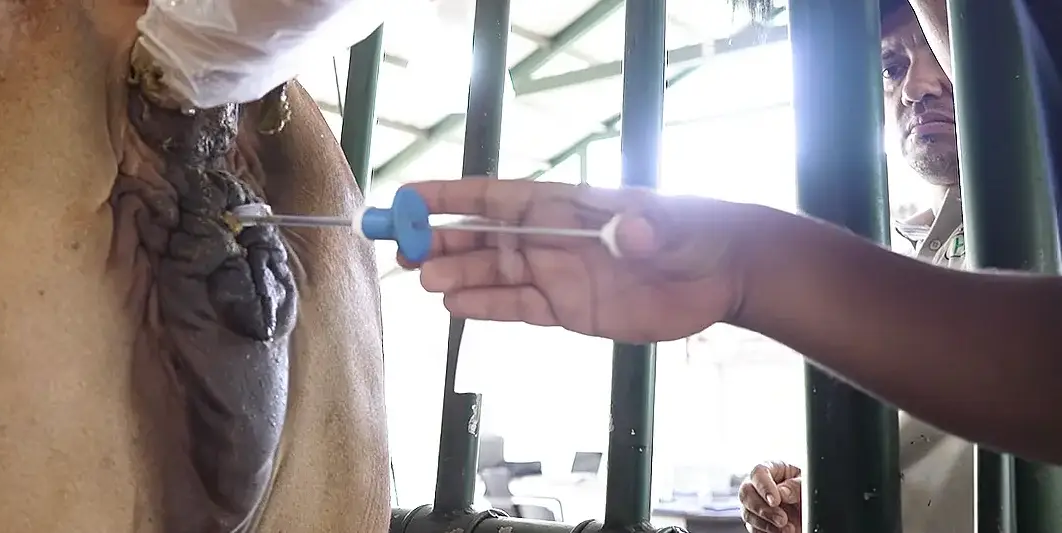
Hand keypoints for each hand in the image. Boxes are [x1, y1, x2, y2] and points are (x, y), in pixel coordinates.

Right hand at [397, 179, 757, 342]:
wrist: (721, 275)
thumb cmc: (693, 233)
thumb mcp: (669, 224)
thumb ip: (644, 226)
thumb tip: (627, 229)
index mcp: (562, 205)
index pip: (493, 198)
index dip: (448, 196)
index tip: (408, 196)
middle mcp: (549, 238)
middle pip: (480, 237)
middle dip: (438, 240)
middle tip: (401, 251)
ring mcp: (555, 274)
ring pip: (491, 273)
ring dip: (455, 275)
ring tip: (422, 281)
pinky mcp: (568, 309)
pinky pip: (516, 308)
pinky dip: (484, 307)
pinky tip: (452, 306)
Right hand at [739, 461, 802, 532]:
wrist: (813, 510)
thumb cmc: (809, 490)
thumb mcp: (807, 483)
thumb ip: (796, 485)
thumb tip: (782, 492)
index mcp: (771, 470)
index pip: (758, 473)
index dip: (763, 487)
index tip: (775, 501)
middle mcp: (758, 486)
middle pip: (746, 493)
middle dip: (762, 509)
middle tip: (782, 519)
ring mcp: (756, 504)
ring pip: (747, 513)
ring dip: (765, 524)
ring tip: (787, 529)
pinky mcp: (757, 521)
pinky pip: (753, 528)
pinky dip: (766, 532)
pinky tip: (781, 532)